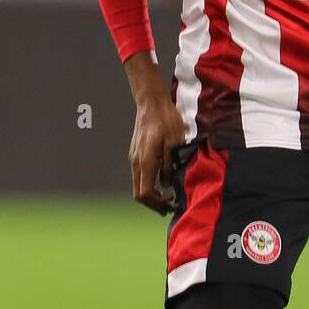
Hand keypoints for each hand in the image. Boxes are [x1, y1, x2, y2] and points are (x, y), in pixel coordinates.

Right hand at [124, 52, 185, 212]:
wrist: (151, 102)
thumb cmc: (166, 119)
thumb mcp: (175, 142)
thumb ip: (170, 164)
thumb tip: (167, 184)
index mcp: (146, 161)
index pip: (146, 193)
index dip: (158, 202)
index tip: (171, 200)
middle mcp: (136, 161)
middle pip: (139, 193)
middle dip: (153, 203)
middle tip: (169, 206)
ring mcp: (133, 157)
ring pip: (138, 184)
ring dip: (151, 194)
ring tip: (167, 196)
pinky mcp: (135, 153)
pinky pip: (140, 175)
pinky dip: (149, 183)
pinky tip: (162, 180)